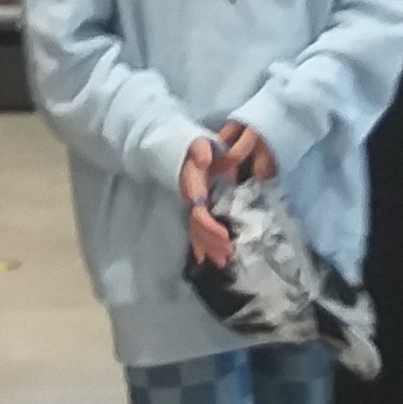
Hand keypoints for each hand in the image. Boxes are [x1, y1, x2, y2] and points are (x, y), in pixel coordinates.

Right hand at [178, 124, 271, 264]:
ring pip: (196, 230)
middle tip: (227, 255)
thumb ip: (200, 149)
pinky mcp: (192, 208)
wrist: (175, 147)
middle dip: (211, 242)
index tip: (225, 236)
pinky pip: (194, 228)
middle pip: (197, 227)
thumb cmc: (193, 146)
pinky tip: (204, 258)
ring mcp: (189, 205)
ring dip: (208, 247)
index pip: (199, 213)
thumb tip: (204, 159)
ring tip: (221, 261)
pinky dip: (199, 244)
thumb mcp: (197, 143)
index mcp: (192, 187)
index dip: (210, 227)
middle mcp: (189, 200)